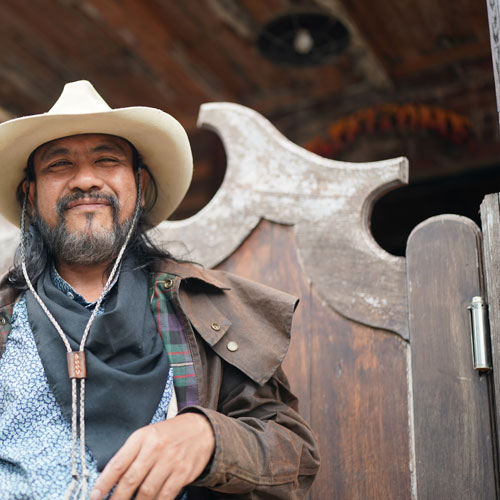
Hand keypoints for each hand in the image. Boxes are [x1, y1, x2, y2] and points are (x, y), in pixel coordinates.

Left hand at [90, 412, 214, 499]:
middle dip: (116, 499)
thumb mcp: (147, 436)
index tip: (94, 496)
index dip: (103, 483)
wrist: (201, 429)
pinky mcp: (183, 472)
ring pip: (146, 492)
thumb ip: (130, 455)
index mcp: (142, 437)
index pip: (118, 463)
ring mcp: (170, 461)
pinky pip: (165, 496)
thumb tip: (109, 481)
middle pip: (130, 480)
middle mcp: (155, 448)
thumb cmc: (169, 434)